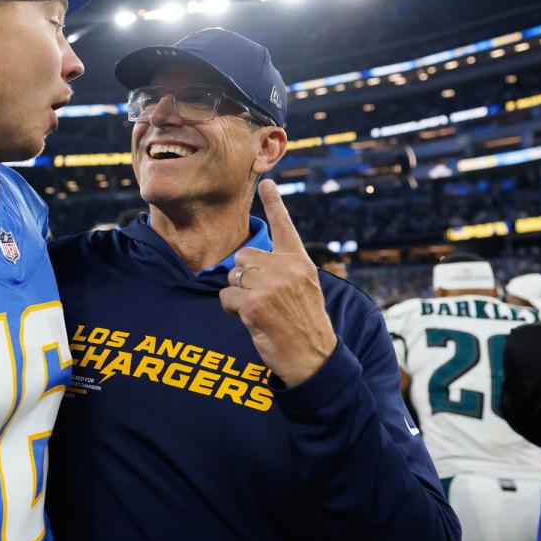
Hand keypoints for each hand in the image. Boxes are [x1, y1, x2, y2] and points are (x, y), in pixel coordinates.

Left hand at [219, 180, 337, 387]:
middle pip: (243, 257)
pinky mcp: (254, 303)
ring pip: (232, 276)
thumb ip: (284, 270)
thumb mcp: (305, 290)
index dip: (275, 204)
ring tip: (260, 311)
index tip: (267, 182)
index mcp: (301, 262)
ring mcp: (271, 285)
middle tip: (263, 300)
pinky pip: (226, 297)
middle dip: (244, 277)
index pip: (285, 228)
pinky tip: (252, 320)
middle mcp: (287, 268)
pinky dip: (232, 310)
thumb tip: (250, 261)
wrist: (314, 358)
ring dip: (237, 294)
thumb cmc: (304, 325)